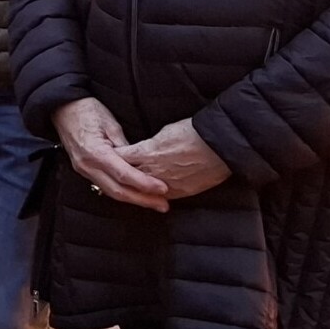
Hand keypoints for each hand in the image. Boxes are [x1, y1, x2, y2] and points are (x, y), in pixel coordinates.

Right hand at [52, 98, 169, 212]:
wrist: (62, 109)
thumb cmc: (86, 110)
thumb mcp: (111, 123)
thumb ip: (125, 146)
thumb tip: (140, 161)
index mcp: (95, 153)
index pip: (124, 174)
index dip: (144, 184)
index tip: (162, 189)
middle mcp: (88, 166)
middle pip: (118, 191)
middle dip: (142, 200)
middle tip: (163, 205)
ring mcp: (84, 170)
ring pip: (111, 193)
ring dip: (134, 200)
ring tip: (154, 203)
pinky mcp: (84, 171)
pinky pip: (105, 187)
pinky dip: (122, 193)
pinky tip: (135, 196)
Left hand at [116, 119, 230, 200]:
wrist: (219, 145)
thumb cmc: (193, 132)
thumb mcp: (165, 131)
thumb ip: (150, 144)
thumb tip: (144, 149)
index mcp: (147, 152)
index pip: (121, 157)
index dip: (115, 158)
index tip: (110, 157)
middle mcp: (153, 170)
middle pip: (128, 177)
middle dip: (121, 176)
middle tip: (115, 175)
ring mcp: (165, 184)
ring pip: (143, 190)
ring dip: (138, 188)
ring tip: (133, 187)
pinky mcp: (180, 193)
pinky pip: (162, 197)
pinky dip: (156, 194)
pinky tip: (154, 194)